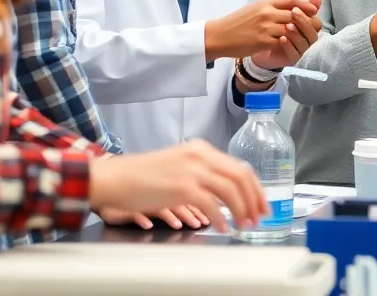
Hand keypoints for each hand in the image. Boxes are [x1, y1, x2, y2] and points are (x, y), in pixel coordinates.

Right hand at [89, 140, 267, 232]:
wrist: (116, 177)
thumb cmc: (143, 176)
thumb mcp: (179, 166)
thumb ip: (202, 174)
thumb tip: (226, 193)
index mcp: (202, 149)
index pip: (240, 167)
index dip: (255, 188)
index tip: (261, 203)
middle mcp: (200, 155)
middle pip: (241, 177)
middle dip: (254, 200)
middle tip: (259, 217)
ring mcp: (192, 170)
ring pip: (231, 190)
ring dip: (242, 210)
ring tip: (244, 225)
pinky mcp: (182, 187)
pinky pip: (211, 205)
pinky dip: (221, 218)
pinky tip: (223, 227)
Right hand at [210, 0, 321, 59]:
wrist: (220, 35)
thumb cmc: (238, 22)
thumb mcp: (256, 8)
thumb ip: (274, 7)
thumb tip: (293, 5)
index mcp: (266, 2)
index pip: (292, 0)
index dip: (306, 5)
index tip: (314, 10)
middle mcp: (267, 13)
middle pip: (295, 15)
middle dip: (306, 21)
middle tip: (313, 27)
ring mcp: (265, 27)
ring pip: (291, 29)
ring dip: (298, 34)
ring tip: (303, 38)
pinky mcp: (263, 41)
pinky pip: (282, 42)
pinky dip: (288, 43)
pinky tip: (290, 45)